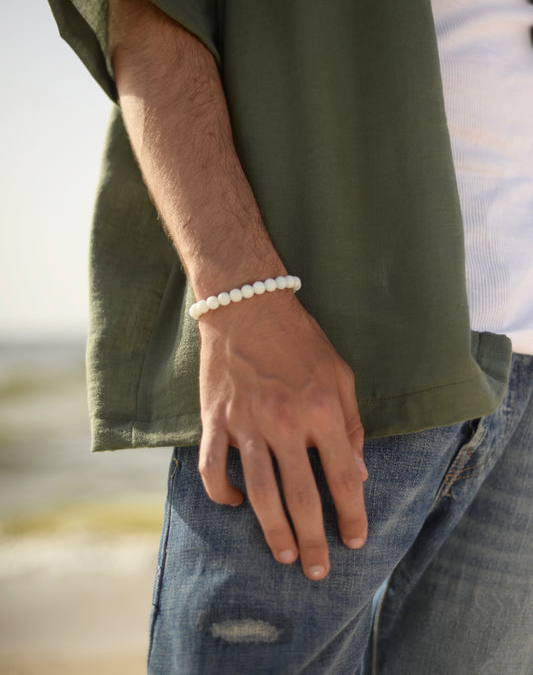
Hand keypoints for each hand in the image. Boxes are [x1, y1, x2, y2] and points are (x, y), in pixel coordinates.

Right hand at [197, 290, 367, 579]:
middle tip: (318, 571)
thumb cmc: (300, 339)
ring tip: (284, 555)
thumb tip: (359, 474)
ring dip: (272, 531)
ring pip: (259, 494)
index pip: (344, 478)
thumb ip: (351, 424)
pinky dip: (220, 494)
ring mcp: (247, 424)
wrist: (247, 305)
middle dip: (313, 541)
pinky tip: (232, 505)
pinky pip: (213, 469)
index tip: (355, 541)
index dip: (353, 516)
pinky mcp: (215, 420)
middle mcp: (286, 423)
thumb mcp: (340, 374)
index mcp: (323, 411)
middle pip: (301, 498)